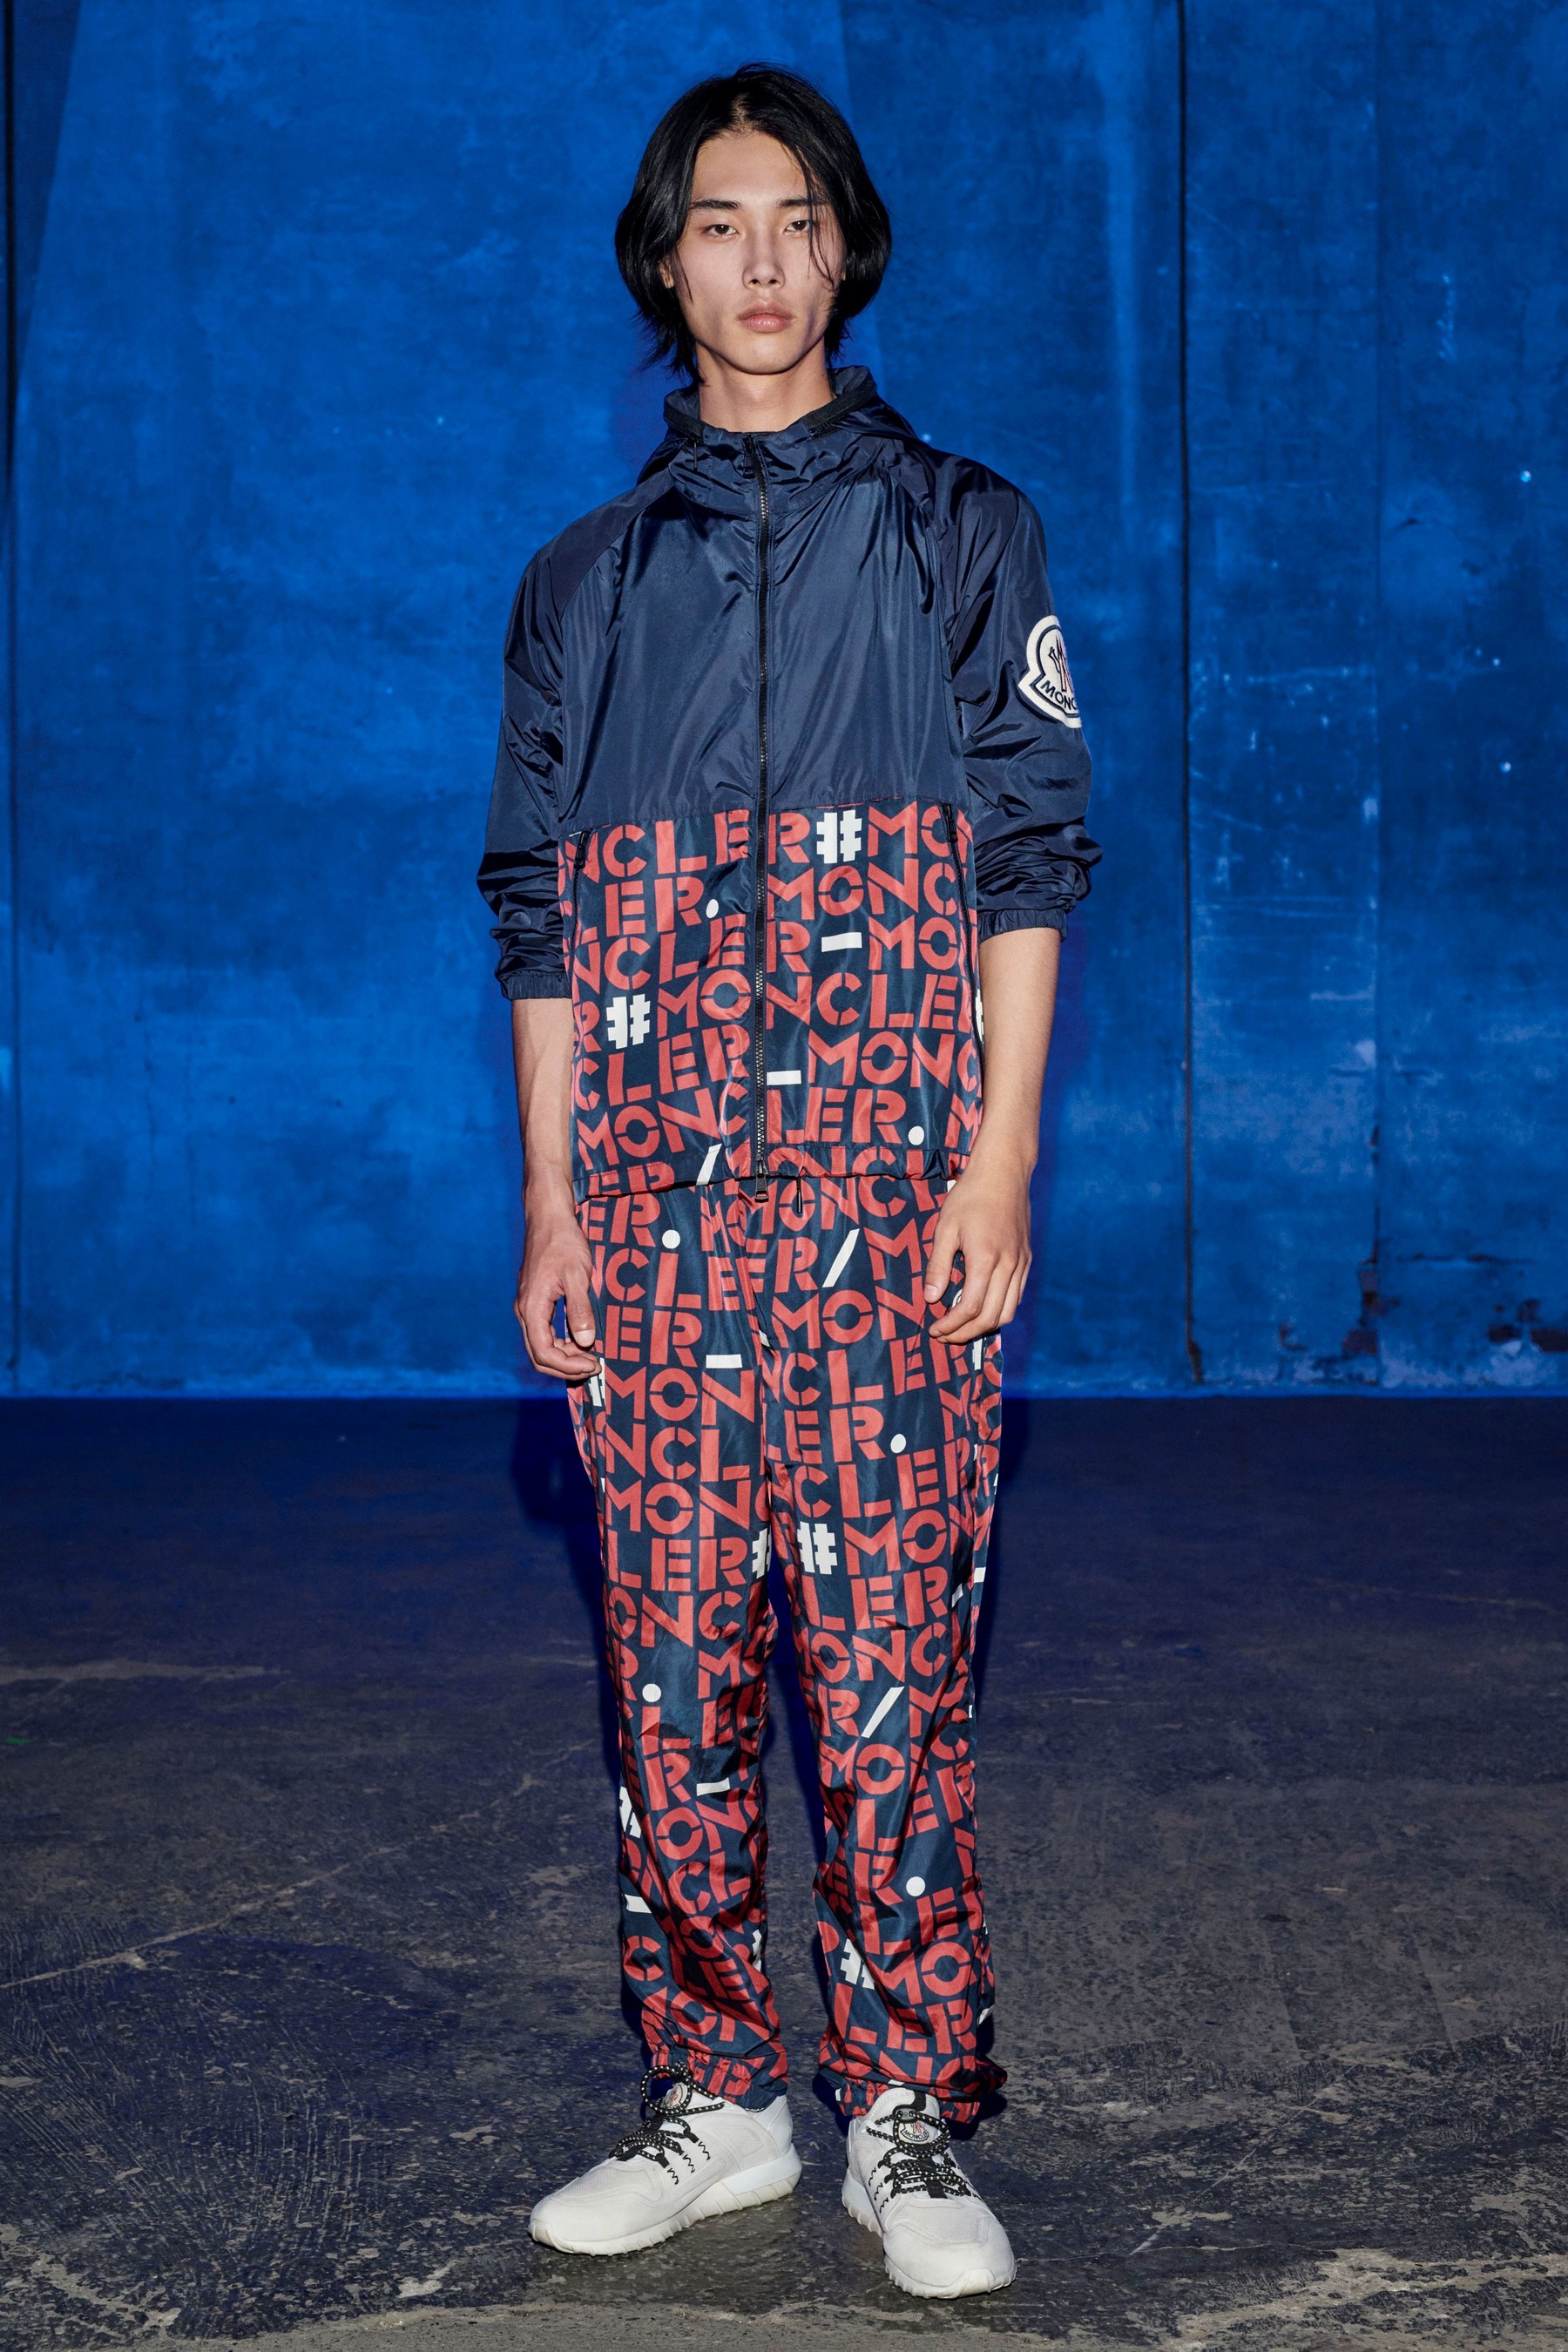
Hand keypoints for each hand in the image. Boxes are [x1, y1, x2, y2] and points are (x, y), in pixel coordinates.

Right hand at [515, 1185, 598, 1381]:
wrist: (549, 1218)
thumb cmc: (564, 1243)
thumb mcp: (577, 1276)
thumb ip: (580, 1310)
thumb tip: (585, 1342)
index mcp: (532, 1307)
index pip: (544, 1352)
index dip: (568, 1366)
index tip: (593, 1364)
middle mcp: (525, 1311)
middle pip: (538, 1355)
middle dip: (566, 1367)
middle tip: (593, 1366)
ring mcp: (528, 1306)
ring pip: (540, 1345)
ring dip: (564, 1356)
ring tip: (590, 1355)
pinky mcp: (535, 1301)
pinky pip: (544, 1332)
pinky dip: (561, 1343)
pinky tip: (580, 1339)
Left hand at [923, 1153, 1032, 1345]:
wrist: (1004, 1173)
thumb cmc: (970, 1197)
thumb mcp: (945, 1228)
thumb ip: (938, 1265)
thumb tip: (931, 1299)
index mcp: (985, 1258)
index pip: (969, 1308)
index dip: (950, 1325)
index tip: (934, 1329)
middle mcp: (1008, 1266)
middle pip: (990, 1317)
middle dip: (965, 1333)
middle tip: (945, 1335)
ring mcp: (1021, 1264)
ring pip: (1008, 1311)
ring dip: (984, 1327)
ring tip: (961, 1328)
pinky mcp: (1026, 1260)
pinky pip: (1016, 1296)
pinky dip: (999, 1310)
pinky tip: (981, 1309)